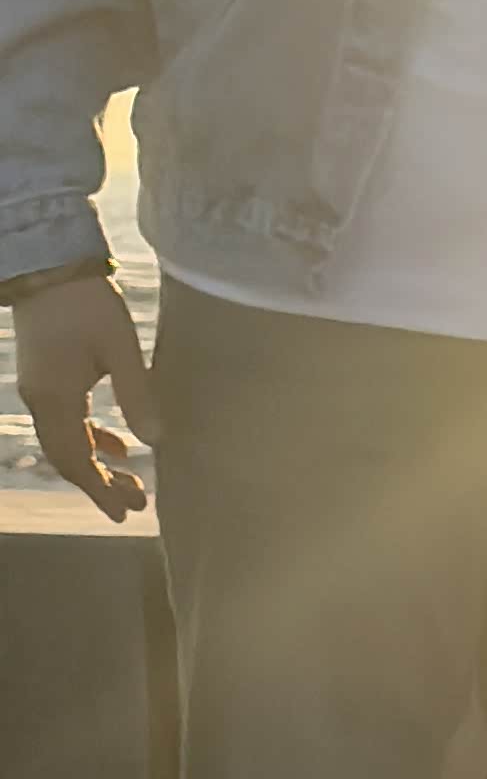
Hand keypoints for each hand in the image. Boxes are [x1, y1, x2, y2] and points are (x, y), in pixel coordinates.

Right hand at [11, 272, 156, 520]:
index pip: (75, 459)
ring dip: (97, 462)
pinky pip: (67, 419)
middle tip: (136, 504)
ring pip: (67, 440)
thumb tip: (154, 441)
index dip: (99, 489)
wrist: (49, 265)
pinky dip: (91, 436)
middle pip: (68, 456)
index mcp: (56, 398)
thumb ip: (137, 394)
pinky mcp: (46, 376)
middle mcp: (41, 400)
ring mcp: (40, 388)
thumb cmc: (87, 302)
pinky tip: (117, 444)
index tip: (123, 513)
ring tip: (132, 480)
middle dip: (100, 483)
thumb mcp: (121, 348)